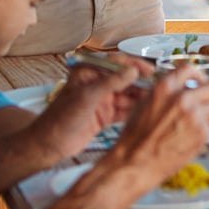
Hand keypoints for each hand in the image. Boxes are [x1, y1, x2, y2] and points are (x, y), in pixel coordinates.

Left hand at [28, 53, 151, 160]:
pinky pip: (125, 110)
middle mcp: (98, 84)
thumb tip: (133, 70)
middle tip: (160, 87)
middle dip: (142, 83)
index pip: (117, 63)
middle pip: (126, 79)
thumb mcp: (87, 97)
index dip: (135, 65)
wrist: (48, 146)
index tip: (151, 71)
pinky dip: (136, 110)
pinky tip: (147, 111)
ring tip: (158, 100)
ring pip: (128, 95)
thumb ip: (111, 82)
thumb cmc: (60, 118)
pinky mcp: (106, 116)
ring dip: (141, 97)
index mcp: (90, 73)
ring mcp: (103, 100)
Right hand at [107, 64, 208, 183]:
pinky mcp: (202, 133)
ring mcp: (195, 116)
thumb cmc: (135, 137)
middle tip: (206, 98)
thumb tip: (181, 87)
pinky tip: (194, 132)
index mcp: (166, 88)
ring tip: (201, 116)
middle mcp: (183, 99)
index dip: (197, 75)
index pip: (190, 69)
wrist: (135, 162)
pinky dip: (206, 126)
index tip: (199, 80)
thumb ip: (166, 91)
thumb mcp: (144, 103)